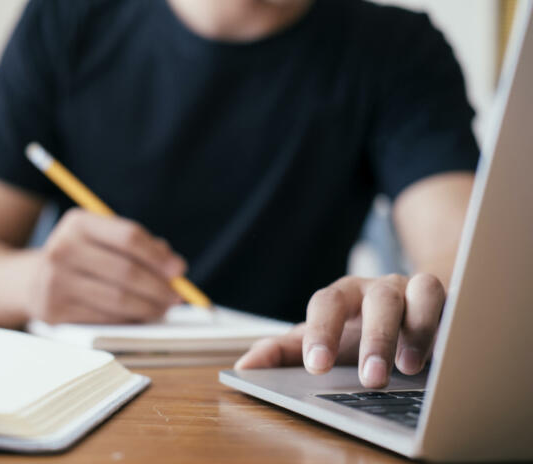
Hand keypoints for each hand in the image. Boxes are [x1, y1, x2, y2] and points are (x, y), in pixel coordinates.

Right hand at [27, 208, 185, 323]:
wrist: (30, 280)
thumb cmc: (83, 257)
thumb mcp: (103, 239)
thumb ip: (140, 246)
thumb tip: (174, 268)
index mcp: (78, 223)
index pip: (129, 237)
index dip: (158, 256)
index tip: (179, 270)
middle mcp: (63, 248)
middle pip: (126, 271)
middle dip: (159, 287)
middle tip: (176, 296)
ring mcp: (55, 281)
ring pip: (118, 299)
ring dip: (149, 307)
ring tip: (163, 308)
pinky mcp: (54, 311)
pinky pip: (104, 318)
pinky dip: (129, 319)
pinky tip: (140, 317)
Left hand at [235, 274, 445, 387]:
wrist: (402, 312)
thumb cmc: (355, 331)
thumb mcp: (320, 342)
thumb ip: (283, 353)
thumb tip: (244, 367)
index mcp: (342, 296)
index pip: (326, 303)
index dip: (321, 332)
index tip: (316, 366)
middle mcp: (377, 288)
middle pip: (376, 299)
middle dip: (374, 338)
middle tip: (370, 378)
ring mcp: (413, 289)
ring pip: (420, 291)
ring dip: (416, 329)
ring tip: (408, 368)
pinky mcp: (445, 298)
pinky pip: (450, 299)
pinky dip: (446, 321)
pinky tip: (443, 352)